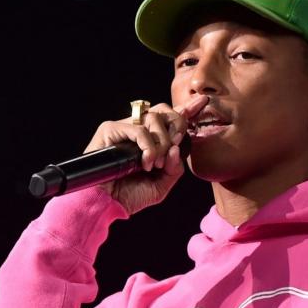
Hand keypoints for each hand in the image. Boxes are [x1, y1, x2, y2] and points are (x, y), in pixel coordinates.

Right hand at [85, 95, 209, 214]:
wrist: (105, 204)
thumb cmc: (129, 196)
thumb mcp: (160, 186)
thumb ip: (174, 169)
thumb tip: (175, 148)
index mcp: (150, 141)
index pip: (170, 119)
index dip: (186, 110)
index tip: (201, 103)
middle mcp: (138, 131)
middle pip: (164, 111)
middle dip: (177, 126)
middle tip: (173, 147)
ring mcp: (124, 128)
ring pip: (153, 117)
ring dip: (161, 142)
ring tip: (155, 164)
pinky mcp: (110, 130)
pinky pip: (139, 129)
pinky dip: (148, 146)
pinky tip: (146, 162)